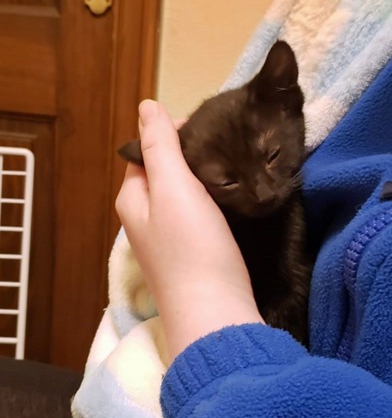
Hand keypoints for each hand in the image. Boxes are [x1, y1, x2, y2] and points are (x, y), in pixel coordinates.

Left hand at [116, 100, 263, 361]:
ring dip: (204, 179)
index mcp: (132, 198)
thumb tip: (146, 106)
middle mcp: (144, 218)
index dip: (173, 134)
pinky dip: (212, 202)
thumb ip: (159, 146)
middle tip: (226, 147)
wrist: (214, 311)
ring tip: (233, 167)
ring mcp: (167, 239)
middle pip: (165, 173)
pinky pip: (197, 215)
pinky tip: (231, 198)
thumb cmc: (192, 247)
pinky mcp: (191, 254)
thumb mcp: (173, 187)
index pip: (146, 151)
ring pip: (183, 195)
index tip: (211, 129)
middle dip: (191, 156)